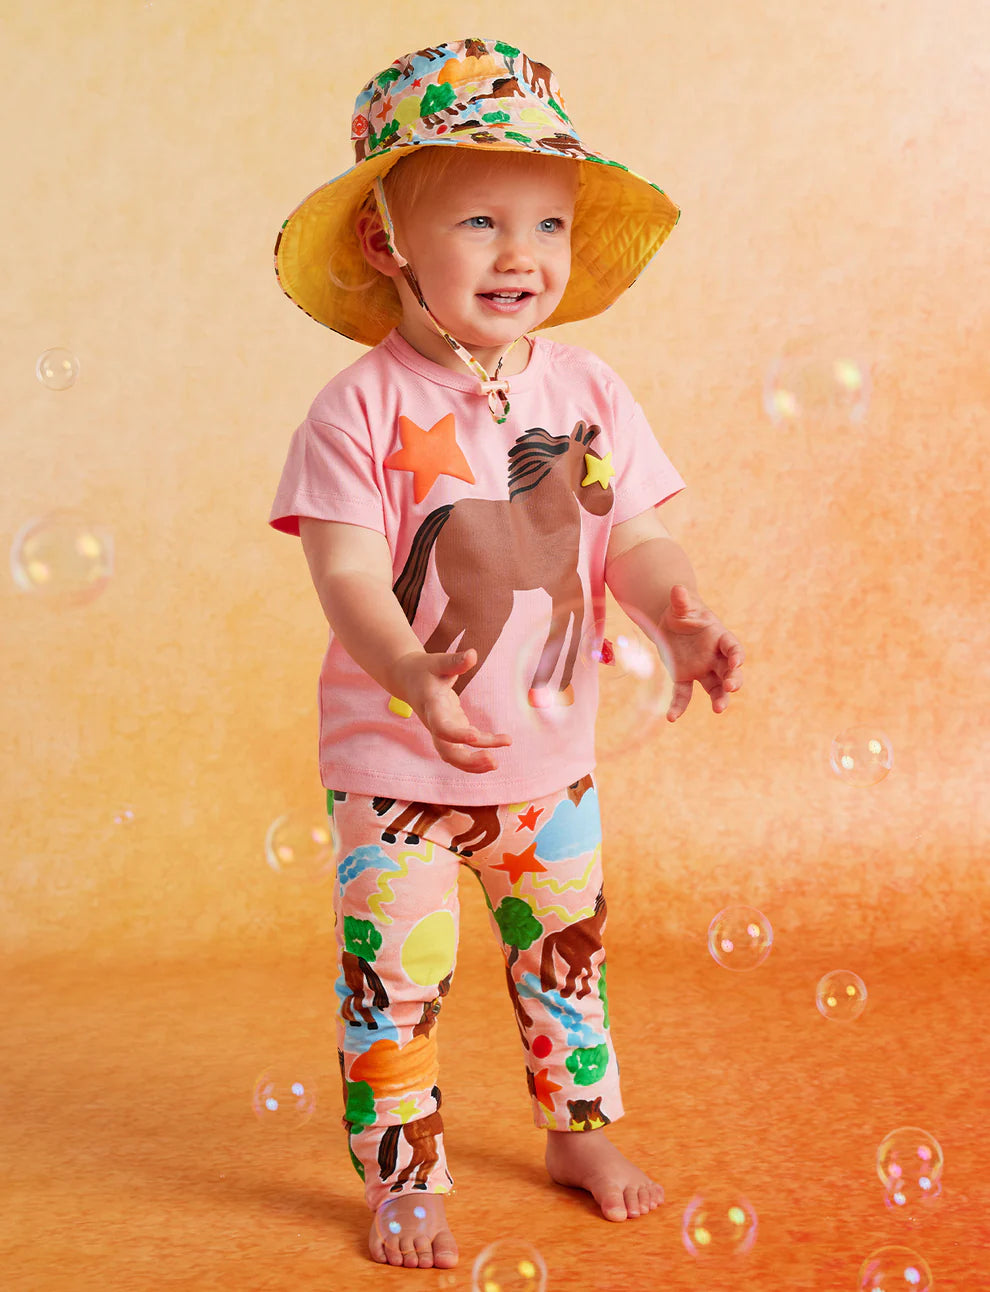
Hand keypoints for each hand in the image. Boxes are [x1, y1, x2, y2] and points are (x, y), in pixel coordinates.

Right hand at [393, 648, 512, 772]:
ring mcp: (441, 730)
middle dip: (468, 760)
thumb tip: (473, 654)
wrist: (407, 678)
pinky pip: (460, 750)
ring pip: (453, 756)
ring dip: (473, 764)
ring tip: (496, 763)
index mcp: (431, 707)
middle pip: (447, 751)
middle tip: (493, 760)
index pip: (441, 727)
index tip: (476, 736)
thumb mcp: (438, 662)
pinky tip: (494, 753)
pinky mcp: (449, 730)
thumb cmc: (424, 668)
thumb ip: (455, 662)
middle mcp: (434, 723)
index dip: (457, 734)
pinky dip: (475, 756)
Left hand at [656, 585, 743, 720]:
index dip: (736, 655)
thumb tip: (677, 589)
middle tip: (731, 688)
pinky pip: (684, 694)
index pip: (733, 647)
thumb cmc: (683, 610)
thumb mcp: (681, 604)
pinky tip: (671, 717)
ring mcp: (702, 669)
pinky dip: (679, 705)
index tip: (737, 662)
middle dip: (733, 680)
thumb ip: (680, 600)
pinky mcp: (685, 677)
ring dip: (719, 698)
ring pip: (715, 688)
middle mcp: (715, 656)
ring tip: (719, 709)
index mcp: (719, 637)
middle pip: (729, 671)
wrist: (671, 621)